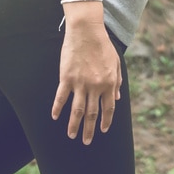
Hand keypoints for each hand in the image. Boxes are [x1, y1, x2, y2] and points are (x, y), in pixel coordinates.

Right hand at [52, 15, 120, 143]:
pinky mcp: (66, 78)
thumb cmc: (102, 46)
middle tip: (86, 142)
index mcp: (109, 83)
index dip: (106, 121)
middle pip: (92, 113)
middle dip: (90, 129)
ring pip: (77, 109)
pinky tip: (55, 117)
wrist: (86, 31)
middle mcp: (95, 86)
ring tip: (72, 135)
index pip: (108, 108)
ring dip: (74, 124)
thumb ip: (117, 82)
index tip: (103, 130)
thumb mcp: (116, 63)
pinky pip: (61, 97)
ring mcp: (80, 83)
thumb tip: (118, 98)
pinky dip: (58, 108)